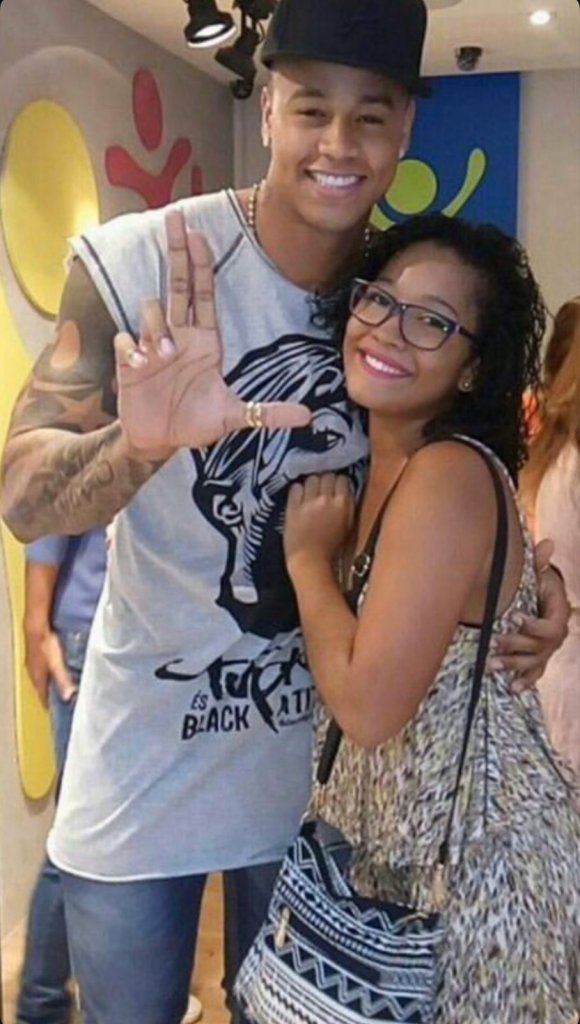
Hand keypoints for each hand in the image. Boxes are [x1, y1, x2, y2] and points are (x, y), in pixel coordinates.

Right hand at [25, 630, 77, 705]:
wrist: (37, 625)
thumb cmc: (47, 645)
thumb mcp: (57, 665)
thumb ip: (63, 681)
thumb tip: (69, 697)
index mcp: (37, 679)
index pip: (44, 698)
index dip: (53, 706)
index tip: (62, 711)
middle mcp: (33, 673)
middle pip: (44, 688)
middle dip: (54, 694)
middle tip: (67, 698)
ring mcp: (33, 663)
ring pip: (43, 678)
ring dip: (52, 682)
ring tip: (65, 684)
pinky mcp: (36, 653)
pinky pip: (43, 667)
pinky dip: (51, 671)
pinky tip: (59, 667)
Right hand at [114, 209, 310, 456]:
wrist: (159, 442)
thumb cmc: (195, 423)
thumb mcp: (234, 418)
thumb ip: (267, 414)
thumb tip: (308, 416)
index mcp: (205, 341)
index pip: (203, 294)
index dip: (202, 264)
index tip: (199, 234)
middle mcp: (178, 336)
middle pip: (177, 284)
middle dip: (176, 251)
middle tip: (174, 217)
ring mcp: (152, 345)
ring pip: (150, 309)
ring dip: (157, 325)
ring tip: (165, 354)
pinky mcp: (129, 361)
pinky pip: (126, 339)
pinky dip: (132, 348)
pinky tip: (139, 364)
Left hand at [284, 474, 354, 573]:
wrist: (310, 561)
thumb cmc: (332, 549)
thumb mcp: (348, 526)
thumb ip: (348, 506)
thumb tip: (346, 491)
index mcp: (343, 504)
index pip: (342, 479)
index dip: (338, 483)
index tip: (335, 489)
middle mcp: (326, 499)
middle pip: (327, 475)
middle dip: (325, 481)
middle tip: (322, 490)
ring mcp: (308, 502)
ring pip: (311, 478)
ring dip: (311, 484)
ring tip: (310, 493)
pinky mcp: (292, 507)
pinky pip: (296, 487)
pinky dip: (298, 490)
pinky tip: (299, 498)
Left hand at [492, 539, 569, 690]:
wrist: (541, 598)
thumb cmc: (538, 583)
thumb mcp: (540, 573)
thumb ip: (540, 563)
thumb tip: (547, 543)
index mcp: (560, 613)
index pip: (551, 626)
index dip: (534, 625)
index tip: (514, 617)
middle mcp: (557, 636)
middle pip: (539, 647)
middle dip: (516, 645)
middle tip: (493, 641)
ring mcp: (549, 650)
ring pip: (533, 663)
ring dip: (513, 665)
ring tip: (492, 665)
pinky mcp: (539, 659)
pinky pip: (535, 673)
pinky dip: (524, 681)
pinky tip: (512, 688)